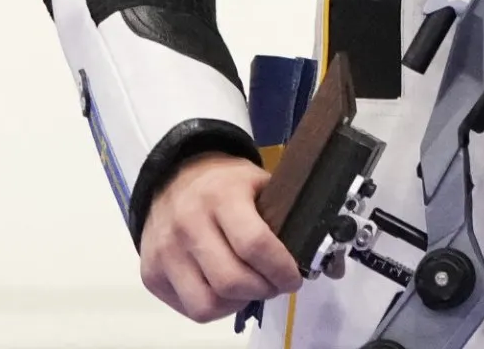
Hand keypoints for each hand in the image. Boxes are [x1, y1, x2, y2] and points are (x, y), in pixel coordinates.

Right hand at [137, 151, 298, 319]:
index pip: (254, 244)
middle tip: (276, 284)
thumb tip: (332, 264)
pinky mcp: (151, 274)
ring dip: (239, 304)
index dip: (281, 268)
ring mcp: (165, 252)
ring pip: (207, 303)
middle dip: (264, 290)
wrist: (175, 176)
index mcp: (222, 197)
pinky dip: (215, 307)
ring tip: (252, 289)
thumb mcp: (263, 185)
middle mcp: (188, 226)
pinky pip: (188, 308)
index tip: (295, 276)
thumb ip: (291, 218)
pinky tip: (227, 291)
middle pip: (231, 280)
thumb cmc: (228, 184)